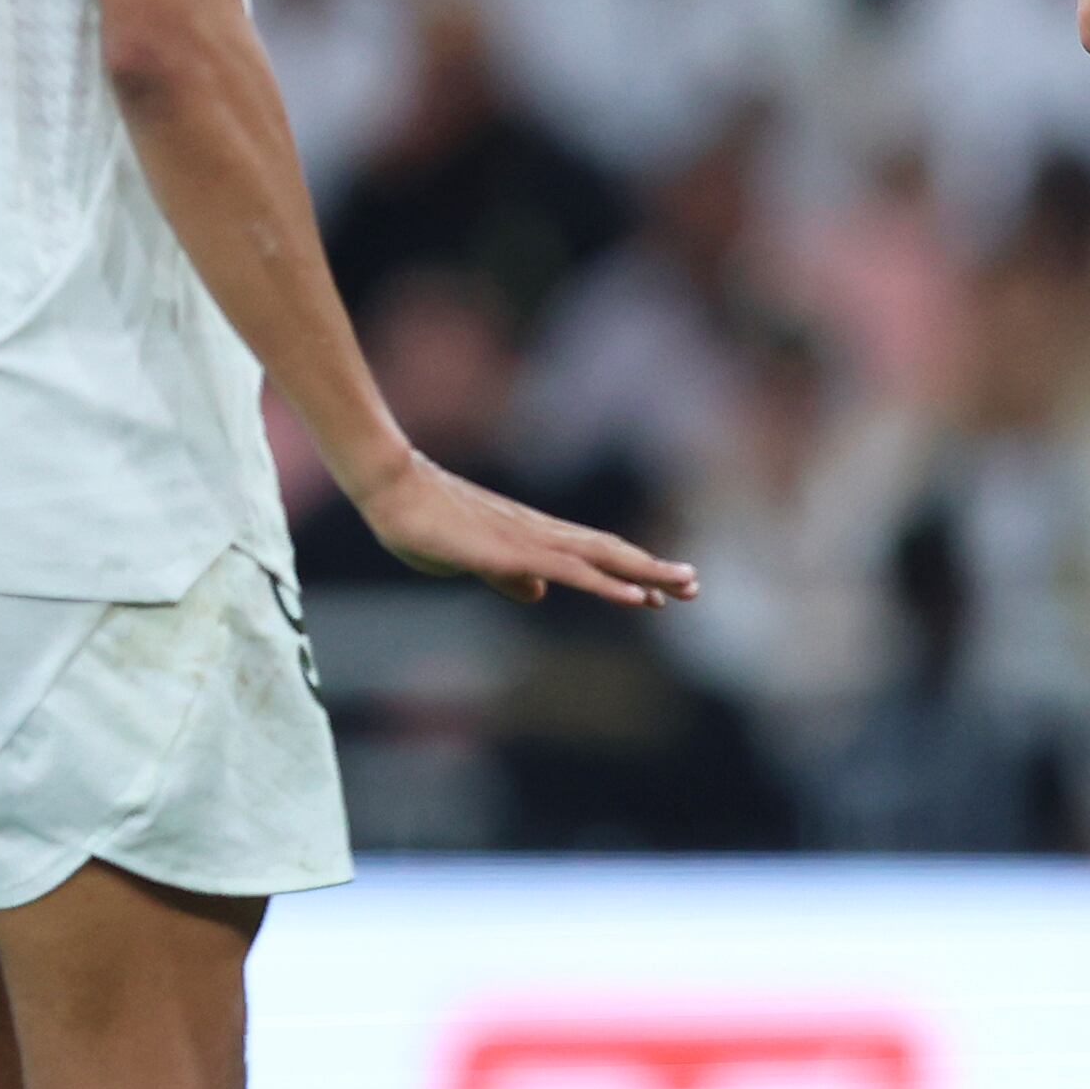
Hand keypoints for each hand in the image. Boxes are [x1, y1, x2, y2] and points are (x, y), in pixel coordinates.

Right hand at [350, 450, 697, 607]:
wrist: (393, 492)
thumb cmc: (425, 522)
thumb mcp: (472, 560)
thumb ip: (508, 576)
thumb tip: (537, 592)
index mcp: (533, 537)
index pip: (594, 554)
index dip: (629, 570)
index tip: (663, 590)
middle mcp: (542, 534)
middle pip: (610, 551)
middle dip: (654, 569)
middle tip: (696, 585)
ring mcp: (530, 541)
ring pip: (602, 558)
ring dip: (645, 574)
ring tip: (684, 587)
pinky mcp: (514, 552)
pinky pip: (573, 571)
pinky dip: (610, 584)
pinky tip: (636, 596)